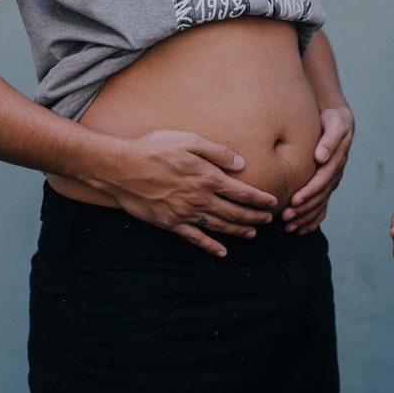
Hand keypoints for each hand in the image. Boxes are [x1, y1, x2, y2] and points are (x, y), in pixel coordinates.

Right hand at [102, 129, 278, 256]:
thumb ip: (218, 152)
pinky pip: (195, 238)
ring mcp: (185, 214)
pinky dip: (210, 246)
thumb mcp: (189, 140)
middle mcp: (200, 199)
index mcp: (208, 177)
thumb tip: (241, 164)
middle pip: (235, 212)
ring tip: (252, 233)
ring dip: (238, 231)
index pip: (242, 192)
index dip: (259, 199)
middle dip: (254, 217)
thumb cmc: (154, 148)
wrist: (121, 168)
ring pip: (219, 227)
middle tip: (268, 219)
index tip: (272, 202)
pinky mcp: (170, 224)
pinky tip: (221, 252)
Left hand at [282, 106, 353, 232]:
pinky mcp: (326, 186)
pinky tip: (300, 230)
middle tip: (286, 217)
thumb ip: (329, 139)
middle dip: (304, 209)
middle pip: (320, 196)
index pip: (322, 179)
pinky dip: (312, 220)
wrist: (338, 123)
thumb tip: (321, 156)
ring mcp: (331, 182)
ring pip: (320, 205)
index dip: (310, 191)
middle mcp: (335, 174)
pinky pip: (322, 207)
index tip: (295, 200)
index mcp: (336, 160)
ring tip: (288, 227)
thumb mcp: (334, 123)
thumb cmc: (331, 120)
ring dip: (305, 217)